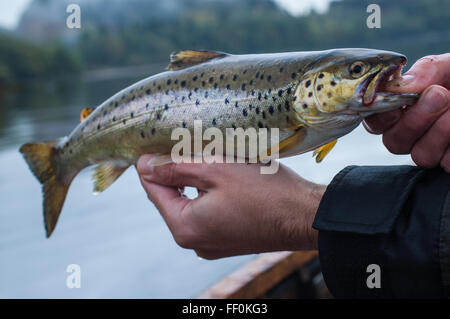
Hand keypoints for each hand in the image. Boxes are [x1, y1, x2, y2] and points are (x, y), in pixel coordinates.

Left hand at [136, 156, 324, 258]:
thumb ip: (174, 167)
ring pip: (192, 204)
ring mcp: (212, 244)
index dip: (153, 164)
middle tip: (187, 144)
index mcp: (185, 228)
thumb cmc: (264, 191)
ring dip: (196, 180)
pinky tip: (222, 177)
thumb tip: (144, 166)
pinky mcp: (228, 240)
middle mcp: (195, 243)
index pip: (154, 191)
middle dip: (177, 171)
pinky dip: (211, 193)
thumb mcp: (214, 169)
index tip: (158, 143)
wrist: (304, 216)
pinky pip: (209, 213)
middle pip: (173, 198)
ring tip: (207, 156)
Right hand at [364, 53, 449, 171]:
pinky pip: (448, 164)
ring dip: (441, 132)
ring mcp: (434, 151)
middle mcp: (413, 134)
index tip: (398, 99)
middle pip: (394, 142)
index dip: (381, 114)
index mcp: (404, 109)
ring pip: (421, 156)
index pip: (376, 121)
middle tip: (440, 95)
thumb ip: (426, 71)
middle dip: (415, 120)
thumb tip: (400, 85)